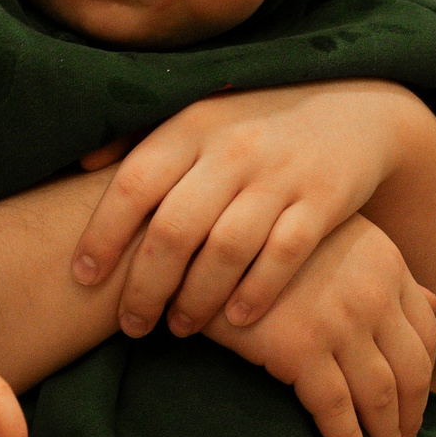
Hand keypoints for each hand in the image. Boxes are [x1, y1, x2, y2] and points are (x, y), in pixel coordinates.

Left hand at [72, 82, 428, 339]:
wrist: (353, 108)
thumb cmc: (257, 124)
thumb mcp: (201, 116)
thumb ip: (145, 140)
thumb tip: (82, 163)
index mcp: (193, 125)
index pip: (134, 183)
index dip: (103, 233)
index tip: (84, 275)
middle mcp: (233, 148)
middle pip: (175, 229)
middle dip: (146, 286)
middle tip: (132, 324)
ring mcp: (281, 174)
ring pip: (226, 249)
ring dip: (197, 298)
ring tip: (180, 327)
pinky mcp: (324, 198)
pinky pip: (284, 255)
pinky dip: (257, 293)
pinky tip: (237, 321)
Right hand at [203, 214, 435, 436]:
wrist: (206, 236)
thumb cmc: (269, 238)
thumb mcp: (340, 237)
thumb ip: (386, 271)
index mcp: (386, 263)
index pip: (428, 330)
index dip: (428, 373)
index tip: (418, 401)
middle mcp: (373, 293)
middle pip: (413, 370)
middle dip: (412, 416)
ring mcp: (339, 322)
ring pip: (380, 396)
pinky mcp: (299, 349)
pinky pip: (335, 410)